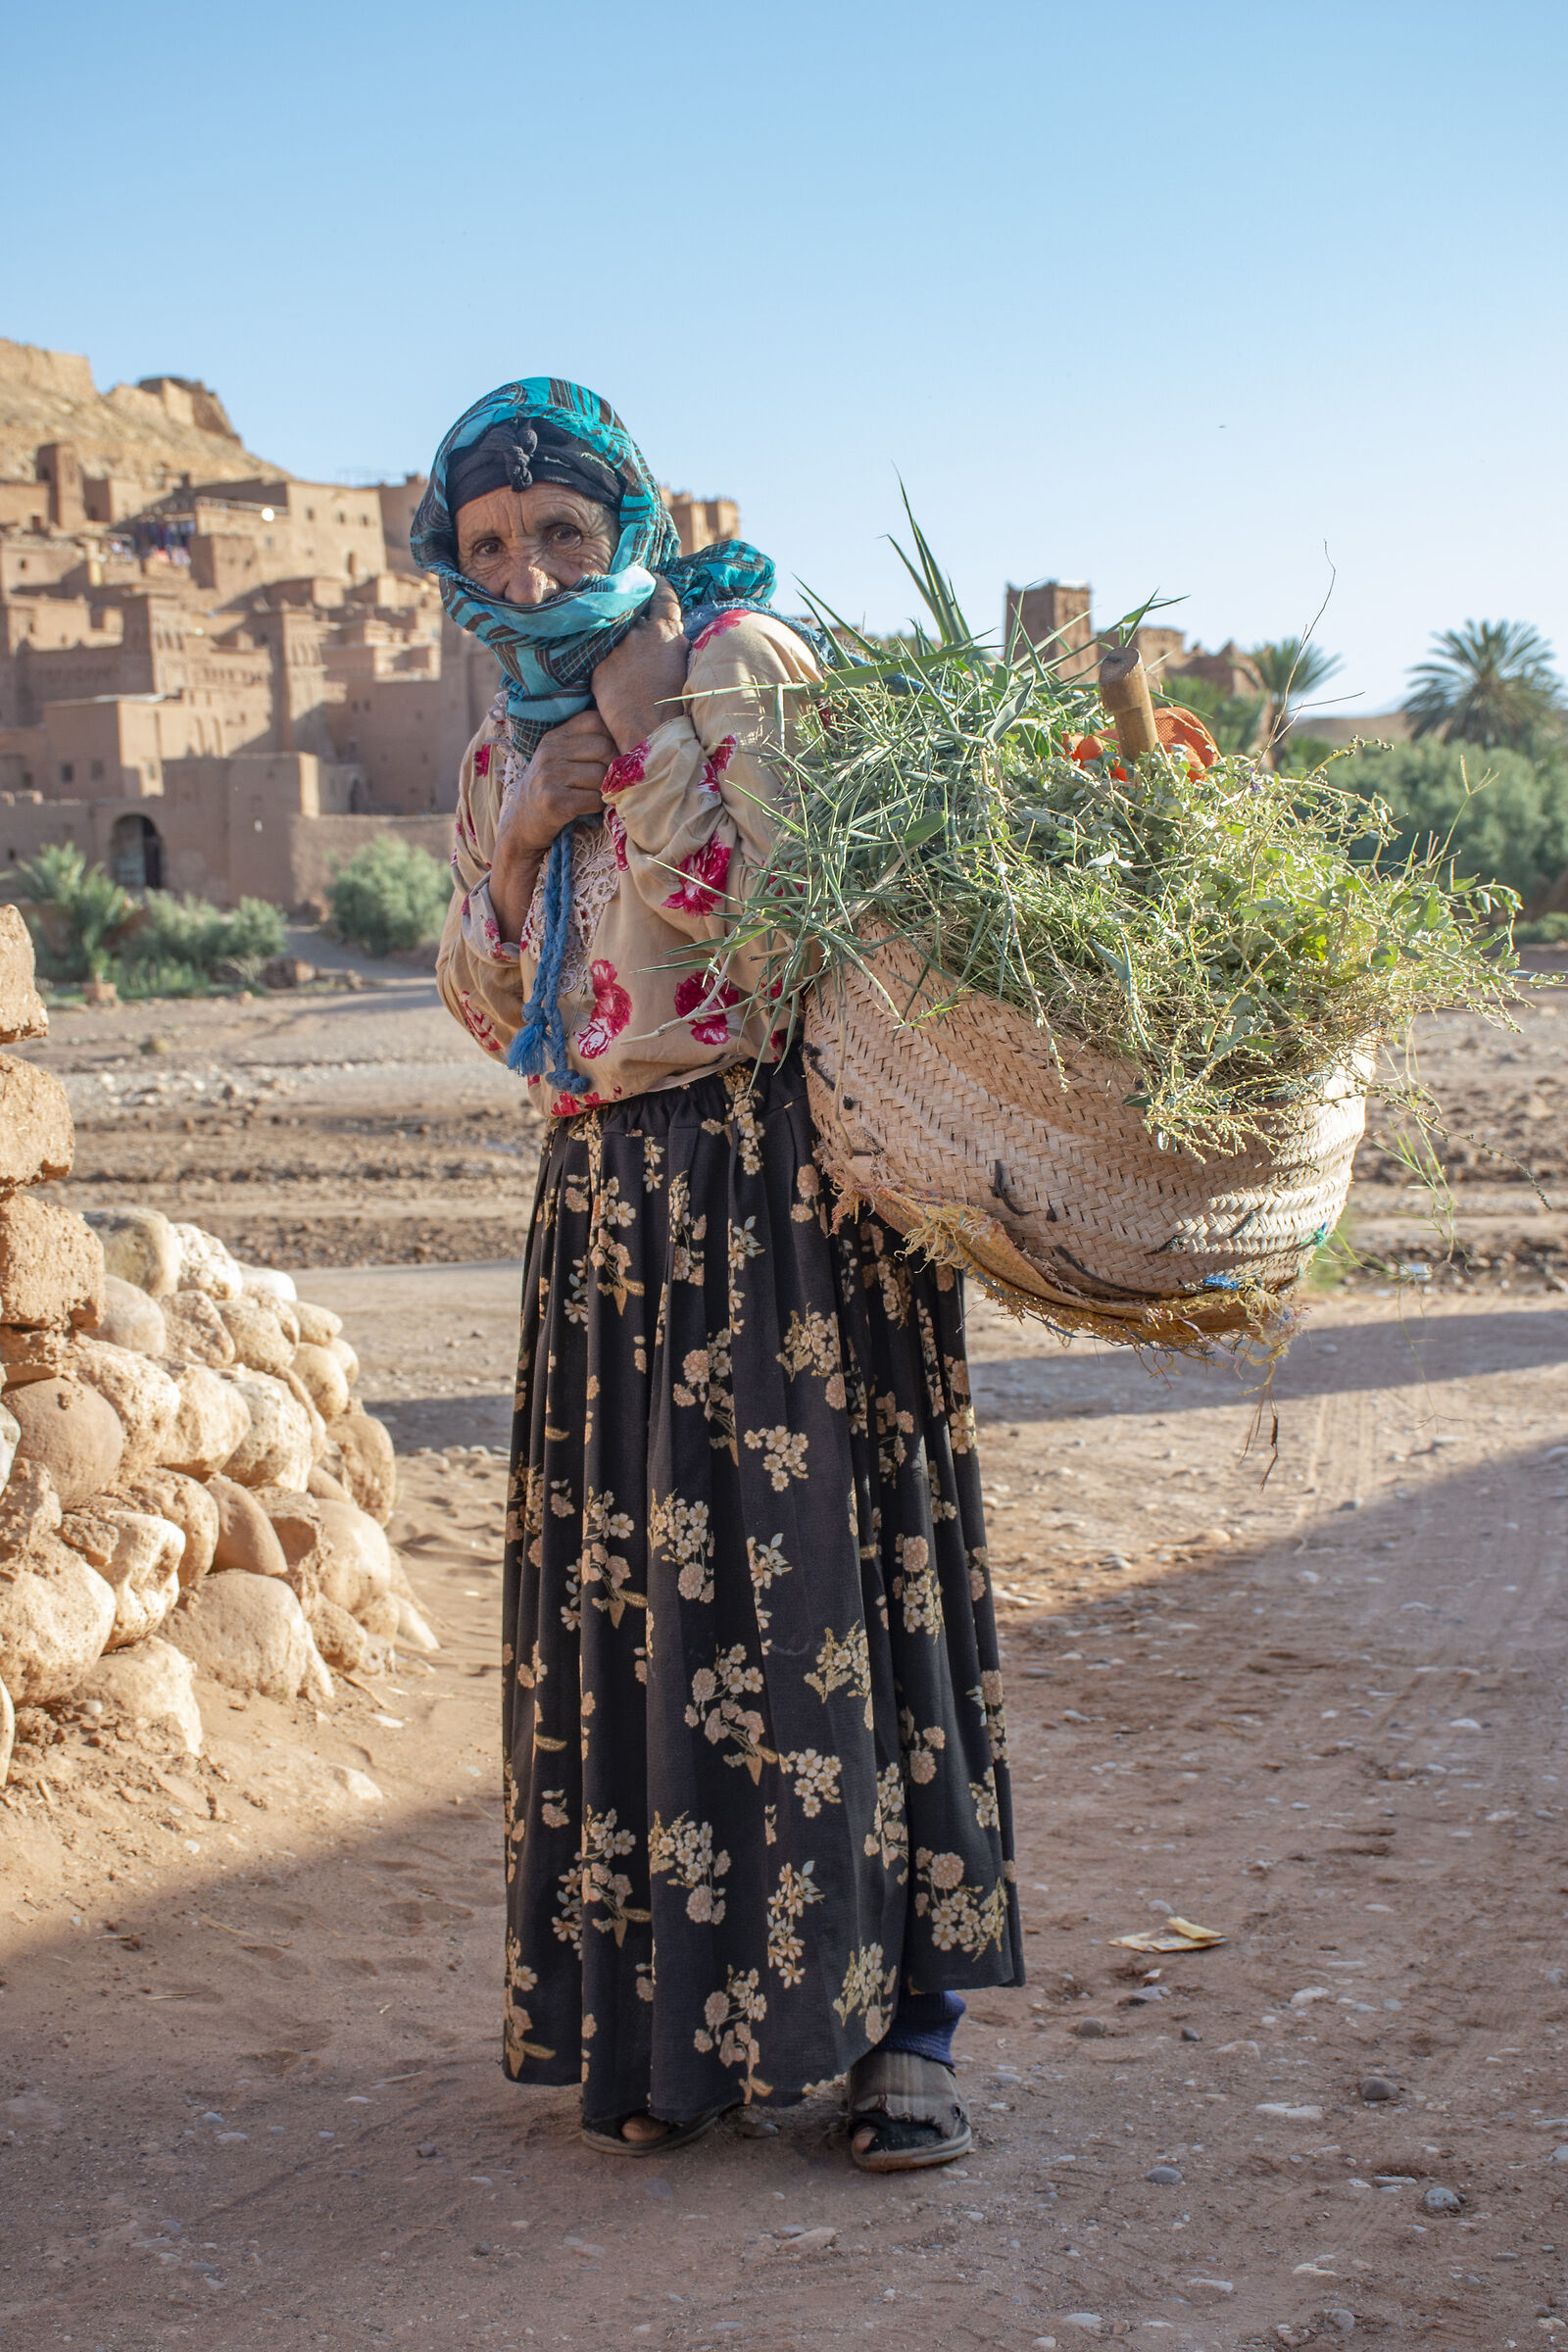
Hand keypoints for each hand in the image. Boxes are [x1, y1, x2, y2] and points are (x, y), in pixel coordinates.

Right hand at [489, 707, 616, 941]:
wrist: (520, 825)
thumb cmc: (551, 790)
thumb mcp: (560, 759)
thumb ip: (585, 744)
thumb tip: (633, 739)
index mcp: (555, 737)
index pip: (595, 720)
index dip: (613, 735)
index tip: (616, 753)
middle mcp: (550, 752)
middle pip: (603, 747)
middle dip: (615, 766)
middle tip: (613, 781)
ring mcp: (549, 776)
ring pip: (601, 775)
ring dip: (607, 789)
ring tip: (597, 796)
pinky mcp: (553, 801)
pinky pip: (593, 799)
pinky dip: (598, 806)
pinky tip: (589, 809)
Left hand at [591, 578, 689, 752]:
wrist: (653, 734)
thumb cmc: (679, 708)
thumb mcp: (686, 666)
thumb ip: (674, 644)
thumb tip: (670, 636)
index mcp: (666, 631)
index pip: (662, 596)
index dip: (658, 587)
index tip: (653, 582)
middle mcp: (639, 633)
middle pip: (634, 610)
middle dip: (633, 610)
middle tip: (631, 610)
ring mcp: (616, 649)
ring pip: (614, 633)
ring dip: (617, 637)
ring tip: (621, 649)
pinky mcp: (599, 667)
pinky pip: (599, 656)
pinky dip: (605, 660)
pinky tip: (610, 671)